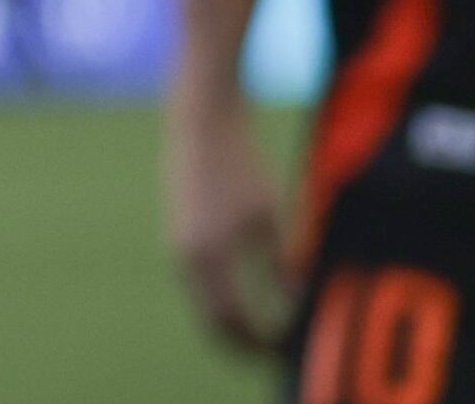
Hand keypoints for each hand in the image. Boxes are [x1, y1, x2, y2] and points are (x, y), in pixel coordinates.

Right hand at [165, 93, 294, 356]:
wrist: (200, 121)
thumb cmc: (242, 163)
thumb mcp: (271, 215)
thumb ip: (282, 264)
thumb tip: (296, 304)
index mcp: (210, 255)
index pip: (233, 320)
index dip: (258, 343)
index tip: (283, 352)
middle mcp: (186, 258)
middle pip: (211, 321)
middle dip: (239, 343)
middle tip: (269, 353)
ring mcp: (178, 246)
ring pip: (203, 302)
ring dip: (230, 321)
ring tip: (263, 329)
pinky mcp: (179, 234)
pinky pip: (198, 283)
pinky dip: (220, 299)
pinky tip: (245, 296)